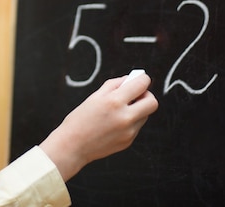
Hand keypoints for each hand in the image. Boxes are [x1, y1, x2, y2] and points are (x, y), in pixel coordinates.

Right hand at [39, 74, 157, 180]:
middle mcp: (125, 117)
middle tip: (135, 95)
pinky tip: (115, 123)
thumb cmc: (80, 120)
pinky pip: (137, 126)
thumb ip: (115, 84)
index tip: (139, 79)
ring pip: (145, 115)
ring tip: (120, 110)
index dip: (142, 79)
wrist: (72, 146)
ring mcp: (128, 131)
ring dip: (138, 109)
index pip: (142, 84)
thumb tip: (130, 79)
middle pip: (152, 102)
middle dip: (146, 95)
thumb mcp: (95, 96)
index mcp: (115, 101)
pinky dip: (131, 121)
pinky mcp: (128, 141)